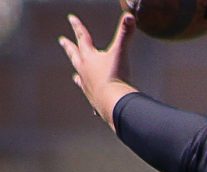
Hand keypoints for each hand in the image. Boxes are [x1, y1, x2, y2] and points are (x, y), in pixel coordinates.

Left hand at [58, 13, 138, 130]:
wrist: (113, 102)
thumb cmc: (115, 77)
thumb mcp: (121, 52)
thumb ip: (125, 34)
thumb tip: (130, 16)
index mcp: (89, 58)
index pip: (83, 38)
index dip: (78, 27)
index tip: (71, 18)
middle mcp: (84, 71)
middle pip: (74, 55)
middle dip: (69, 47)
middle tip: (61, 41)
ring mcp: (87, 86)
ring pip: (80, 77)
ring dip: (78, 75)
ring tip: (74, 76)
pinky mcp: (93, 100)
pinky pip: (91, 98)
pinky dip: (92, 99)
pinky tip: (93, 106)